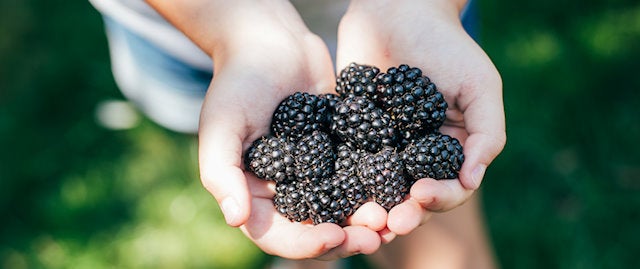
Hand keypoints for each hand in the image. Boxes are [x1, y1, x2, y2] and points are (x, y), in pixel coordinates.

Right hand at [192, 1, 381, 258]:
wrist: (272, 43)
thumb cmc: (238, 82)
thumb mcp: (221, 126)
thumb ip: (222, 173)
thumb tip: (236, 220)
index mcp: (256, 195)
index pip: (278, 235)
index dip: (306, 244)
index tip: (334, 238)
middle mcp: (288, 192)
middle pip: (318, 230)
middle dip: (348, 238)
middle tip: (376, 235)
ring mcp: (318, 174)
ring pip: (346, 210)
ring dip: (370, 219)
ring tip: (395, 218)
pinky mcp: (343, 153)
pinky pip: (363, 177)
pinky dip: (381, 188)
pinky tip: (403, 189)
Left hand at [336, 0, 505, 234]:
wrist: (398, 10)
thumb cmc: (446, 44)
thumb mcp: (480, 85)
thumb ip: (486, 133)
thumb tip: (472, 180)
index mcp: (449, 150)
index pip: (448, 187)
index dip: (438, 199)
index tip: (420, 196)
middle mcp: (415, 155)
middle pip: (410, 197)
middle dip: (402, 213)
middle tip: (388, 223)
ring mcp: (381, 147)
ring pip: (376, 190)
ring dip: (370, 209)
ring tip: (360, 219)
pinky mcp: (350, 134)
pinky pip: (343, 164)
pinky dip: (338, 182)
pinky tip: (329, 194)